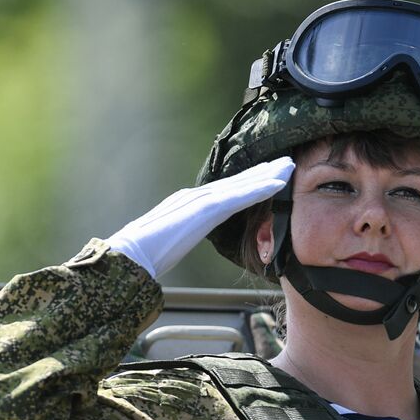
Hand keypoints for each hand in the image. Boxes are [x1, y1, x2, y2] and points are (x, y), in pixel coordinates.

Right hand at [105, 157, 294, 278]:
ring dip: (268, 175)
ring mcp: (200, 201)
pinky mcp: (206, 210)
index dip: (246, 182)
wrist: (130, 256)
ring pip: (241, 184)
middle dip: (262, 172)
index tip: (265, 176)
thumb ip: (176, 238)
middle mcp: (195, 196)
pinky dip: (261, 188)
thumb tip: (175, 246)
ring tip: (288, 167)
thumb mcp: (166, 244)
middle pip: (235, 182)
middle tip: (285, 163)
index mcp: (186, 205)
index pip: (223, 191)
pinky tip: (279, 184)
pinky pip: (240, 197)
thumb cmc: (143, 256)